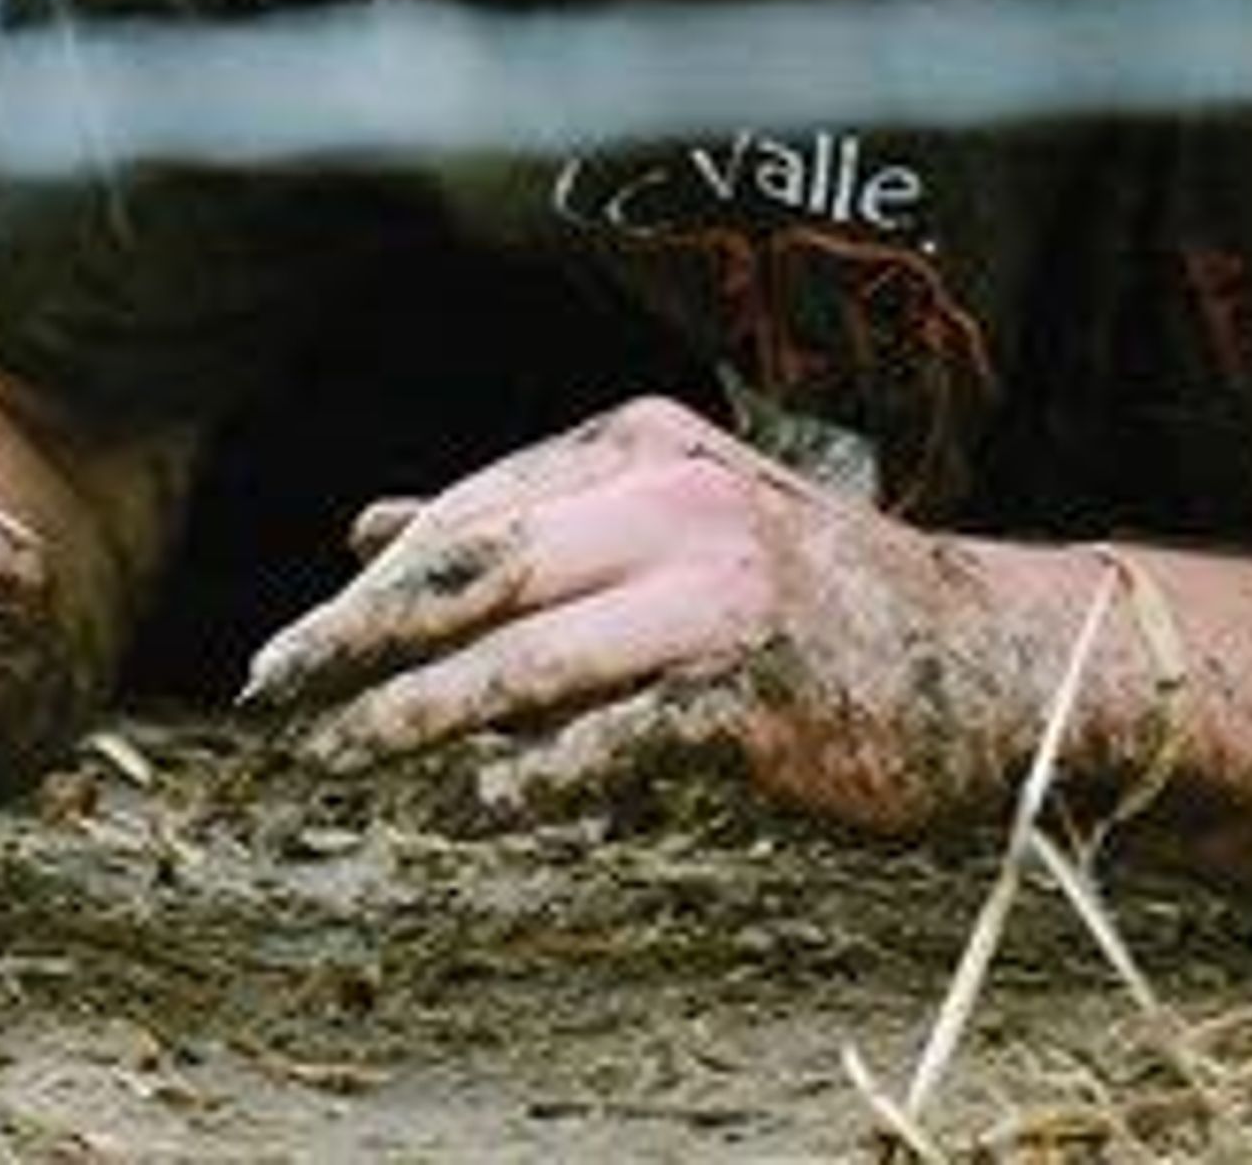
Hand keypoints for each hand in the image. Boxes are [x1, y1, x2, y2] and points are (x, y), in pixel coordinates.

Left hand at [241, 395, 1072, 838]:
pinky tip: (486, 807)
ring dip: (413, 718)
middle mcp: (675, 498)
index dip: (368, 589)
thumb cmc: (805, 599)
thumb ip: (523, 525)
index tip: (287, 650)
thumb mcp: (663, 524)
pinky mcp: (746, 689)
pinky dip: (539, 778)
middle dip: (357, 637)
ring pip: (524, 660)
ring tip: (334, 759)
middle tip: (267, 692)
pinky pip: (610, 741)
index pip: (472, 514)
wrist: (984, 657)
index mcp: (646, 444)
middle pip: (477, 571)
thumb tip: (367, 532)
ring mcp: (714, 591)